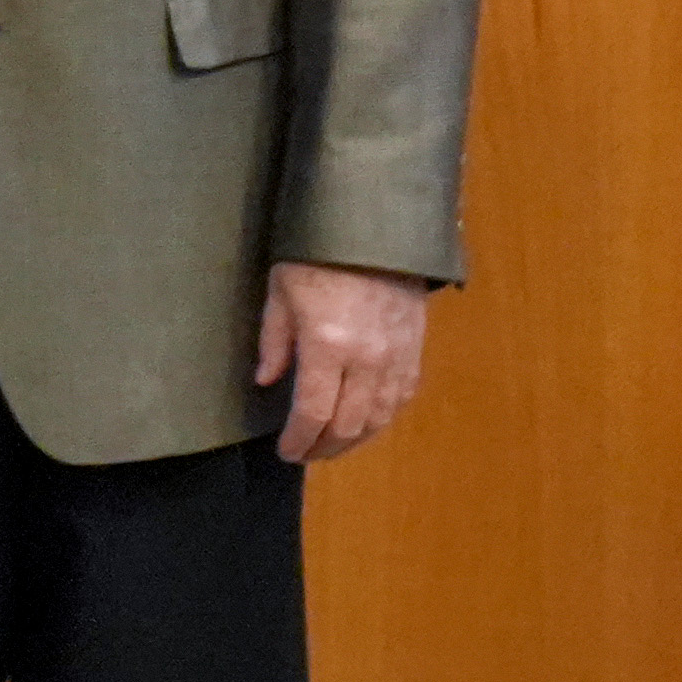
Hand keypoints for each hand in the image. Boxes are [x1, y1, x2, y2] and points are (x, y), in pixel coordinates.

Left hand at [253, 261, 433, 463]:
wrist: (376, 227)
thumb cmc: (318, 255)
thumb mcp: (281, 292)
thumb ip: (274, 342)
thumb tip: (266, 382)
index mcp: (327, 345)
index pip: (313, 413)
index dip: (299, 440)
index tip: (286, 451)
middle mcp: (366, 358)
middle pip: (347, 425)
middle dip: (323, 448)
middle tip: (305, 453)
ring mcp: (396, 355)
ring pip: (378, 418)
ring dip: (354, 440)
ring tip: (332, 445)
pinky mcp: (415, 349)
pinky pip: (402, 397)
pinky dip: (383, 418)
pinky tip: (366, 422)